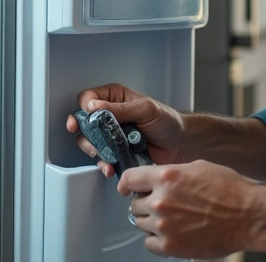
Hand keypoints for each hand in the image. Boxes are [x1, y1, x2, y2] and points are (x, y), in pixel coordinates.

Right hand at [65, 83, 186, 176]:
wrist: (182, 146)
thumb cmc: (169, 121)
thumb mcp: (145, 109)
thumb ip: (120, 108)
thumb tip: (95, 107)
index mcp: (115, 99)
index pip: (88, 99)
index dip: (84, 109)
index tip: (86, 118)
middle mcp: (110, 116)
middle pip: (84, 122)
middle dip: (83, 133)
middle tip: (90, 140)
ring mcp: (112, 136)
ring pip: (89, 142)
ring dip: (93, 150)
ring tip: (103, 155)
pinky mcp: (116, 153)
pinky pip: (103, 159)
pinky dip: (104, 164)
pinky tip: (110, 166)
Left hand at [120, 160, 263, 258]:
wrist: (249, 216)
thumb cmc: (231, 191)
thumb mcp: (198, 167)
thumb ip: (172, 172)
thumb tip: (157, 178)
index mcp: (166, 177)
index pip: (129, 179)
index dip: (127, 184)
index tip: (127, 189)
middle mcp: (161, 200)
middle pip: (135, 204)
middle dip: (145, 203)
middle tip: (162, 205)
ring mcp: (164, 225)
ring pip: (141, 224)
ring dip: (152, 221)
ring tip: (173, 219)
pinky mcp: (170, 246)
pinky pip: (149, 243)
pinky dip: (157, 240)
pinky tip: (172, 233)